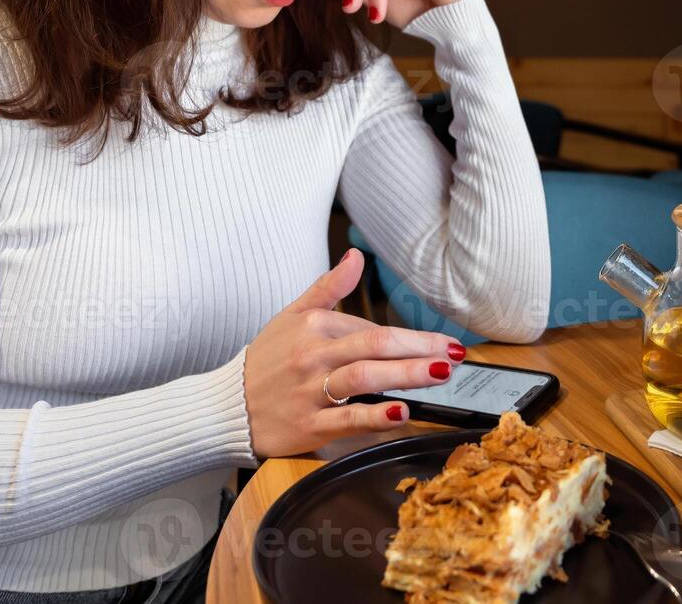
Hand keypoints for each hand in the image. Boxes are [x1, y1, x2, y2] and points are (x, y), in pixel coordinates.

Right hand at [242, 248, 466, 457]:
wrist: (226, 406)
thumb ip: (328, 287)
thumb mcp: (291, 316)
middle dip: (420, 349)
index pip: (370, 328)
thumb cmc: (266, 362)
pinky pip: (346, 418)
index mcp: (313, 327)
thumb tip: (355, 256)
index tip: (444, 343)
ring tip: (440, 373)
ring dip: (406, 374)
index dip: (411, 337)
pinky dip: (375, 416)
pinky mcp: (307, 426)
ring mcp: (309, 391)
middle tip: (455, 354)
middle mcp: (311, 356)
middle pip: (374, 346)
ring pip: (364, 377)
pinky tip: (402, 412)